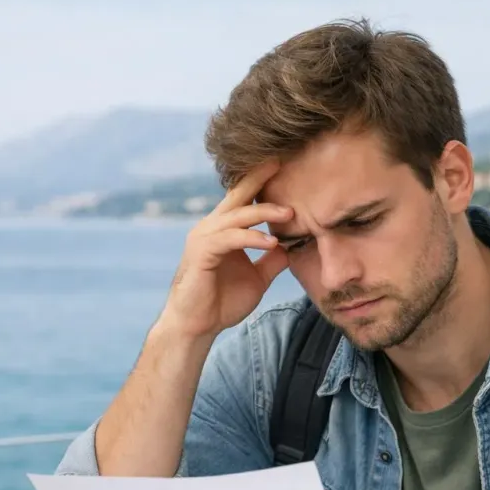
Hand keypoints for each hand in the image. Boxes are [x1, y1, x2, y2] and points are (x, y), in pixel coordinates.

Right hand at [158, 160, 292, 339]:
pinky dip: (251, 238)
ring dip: (263, 213)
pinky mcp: (201, 253)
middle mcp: (211, 228)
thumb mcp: (257, 278)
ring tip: (289, 214)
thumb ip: (272, 260)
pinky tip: (271, 243)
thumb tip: (291, 247)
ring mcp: (203, 238)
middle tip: (281, 162)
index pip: (243, 199)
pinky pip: (230, 239)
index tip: (283, 166)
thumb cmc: (222, 302)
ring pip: (236, 216)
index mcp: (223, 230)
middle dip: (259, 178)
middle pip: (237, 195)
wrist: (197, 326)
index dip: (260, 182)